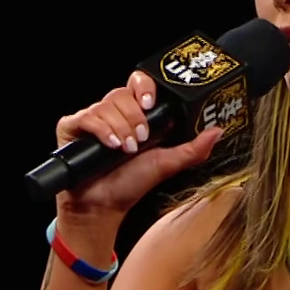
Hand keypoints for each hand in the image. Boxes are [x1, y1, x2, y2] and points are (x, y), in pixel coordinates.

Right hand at [53, 70, 223, 218]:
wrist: (103, 206)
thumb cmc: (130, 185)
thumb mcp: (167, 164)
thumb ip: (192, 149)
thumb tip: (217, 132)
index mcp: (136, 116)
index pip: (139, 83)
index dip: (145, 88)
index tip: (151, 103)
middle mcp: (114, 113)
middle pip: (123, 93)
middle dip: (135, 117)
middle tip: (140, 140)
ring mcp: (92, 119)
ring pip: (107, 104)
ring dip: (120, 127)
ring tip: (125, 149)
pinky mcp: (72, 127)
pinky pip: (87, 116)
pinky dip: (101, 130)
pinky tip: (111, 145)